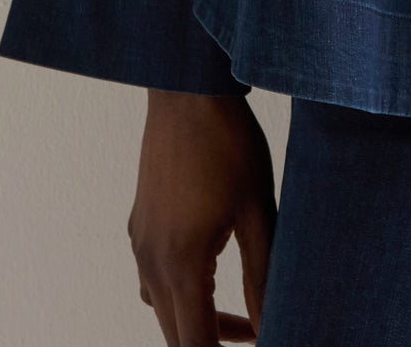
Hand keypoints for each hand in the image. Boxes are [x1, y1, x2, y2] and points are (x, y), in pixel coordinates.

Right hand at [128, 90, 275, 343]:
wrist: (186, 90)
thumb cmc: (230, 143)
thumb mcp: (258, 210)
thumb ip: (264, 275)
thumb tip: (270, 324)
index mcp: (180, 264)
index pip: (195, 345)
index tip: (257, 344)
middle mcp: (151, 261)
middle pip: (176, 334)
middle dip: (213, 343)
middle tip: (258, 332)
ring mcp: (140, 243)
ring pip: (163, 309)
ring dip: (197, 319)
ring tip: (241, 310)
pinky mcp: (140, 224)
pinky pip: (154, 279)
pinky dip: (181, 291)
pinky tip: (210, 269)